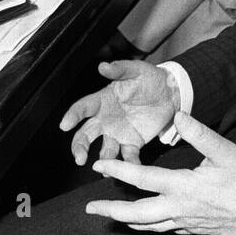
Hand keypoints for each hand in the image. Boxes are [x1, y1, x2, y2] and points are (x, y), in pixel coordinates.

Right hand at [60, 61, 180, 165]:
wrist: (170, 92)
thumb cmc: (149, 78)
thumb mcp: (136, 70)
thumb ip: (120, 69)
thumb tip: (103, 66)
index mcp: (102, 100)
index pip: (82, 108)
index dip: (72, 116)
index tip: (65, 125)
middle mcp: (106, 120)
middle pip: (86, 135)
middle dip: (80, 146)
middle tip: (79, 157)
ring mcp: (118, 133)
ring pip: (104, 150)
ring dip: (103, 160)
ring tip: (104, 168)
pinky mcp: (133, 143)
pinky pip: (128, 156)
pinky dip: (129, 163)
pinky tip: (131, 167)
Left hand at [86, 111, 235, 234]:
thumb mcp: (225, 152)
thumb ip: (199, 134)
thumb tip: (178, 114)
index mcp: (184, 187)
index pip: (142, 179)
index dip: (118, 170)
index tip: (99, 166)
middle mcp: (180, 209)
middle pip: (137, 214)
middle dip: (111, 211)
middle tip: (90, 209)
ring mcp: (187, 223)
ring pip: (149, 226)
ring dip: (128, 221)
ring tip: (112, 217)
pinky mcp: (195, 230)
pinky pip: (165, 230)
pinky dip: (149, 226)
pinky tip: (147, 223)